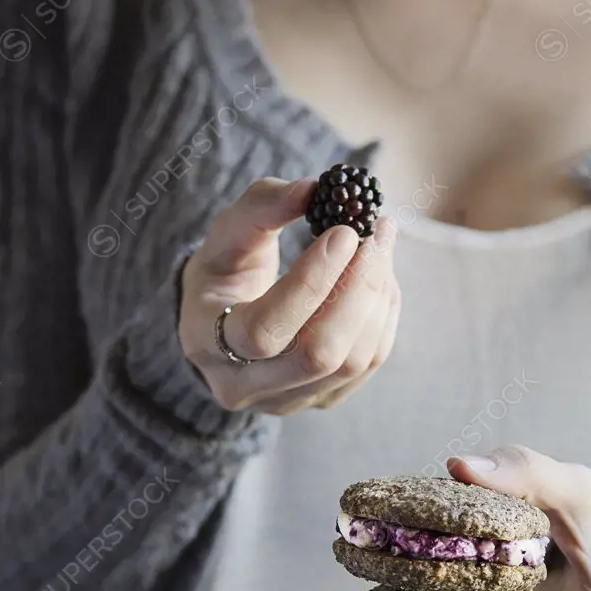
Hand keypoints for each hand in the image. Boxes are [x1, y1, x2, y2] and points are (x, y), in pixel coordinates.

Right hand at [179, 178, 400, 414]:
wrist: (226, 323)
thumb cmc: (224, 271)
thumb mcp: (226, 233)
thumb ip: (262, 206)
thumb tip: (313, 190)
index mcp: (205, 343)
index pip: (264, 330)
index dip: (310, 283)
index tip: (343, 233)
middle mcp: (244, 385)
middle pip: (318, 354)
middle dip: (358, 290)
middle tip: (377, 235)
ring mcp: (287, 400)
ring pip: (352, 361)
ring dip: (377, 298)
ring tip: (379, 247)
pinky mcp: (323, 399)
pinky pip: (369, 362)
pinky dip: (384, 314)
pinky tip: (378, 277)